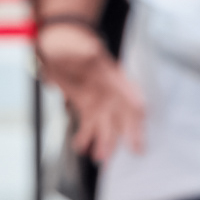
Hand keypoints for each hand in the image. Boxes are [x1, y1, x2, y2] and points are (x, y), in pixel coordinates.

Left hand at [39, 16, 145, 163]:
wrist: (57, 43)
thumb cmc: (70, 42)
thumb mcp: (77, 45)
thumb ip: (84, 52)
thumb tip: (90, 53)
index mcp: (111, 74)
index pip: (129, 91)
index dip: (137, 105)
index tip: (141, 114)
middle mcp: (109, 90)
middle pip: (124, 114)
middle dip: (129, 133)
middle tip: (135, 149)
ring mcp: (98, 99)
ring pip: (106, 125)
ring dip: (105, 141)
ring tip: (100, 157)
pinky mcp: (85, 105)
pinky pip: (88, 125)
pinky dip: (85, 137)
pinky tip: (81, 147)